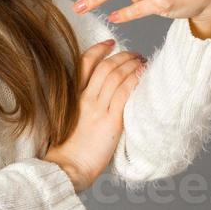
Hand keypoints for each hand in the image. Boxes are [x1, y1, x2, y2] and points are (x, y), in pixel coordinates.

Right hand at [43, 39, 145, 192]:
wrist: (66, 166)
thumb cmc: (69, 150)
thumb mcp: (70, 120)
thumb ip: (82, 107)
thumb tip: (102, 101)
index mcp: (72, 96)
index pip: (85, 63)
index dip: (99, 49)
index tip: (111, 43)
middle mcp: (84, 98)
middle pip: (106, 67)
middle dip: (123, 56)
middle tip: (136, 54)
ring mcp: (97, 108)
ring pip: (116, 76)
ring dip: (132, 65)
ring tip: (143, 62)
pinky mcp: (110, 121)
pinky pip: (124, 93)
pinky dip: (134, 80)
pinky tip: (143, 75)